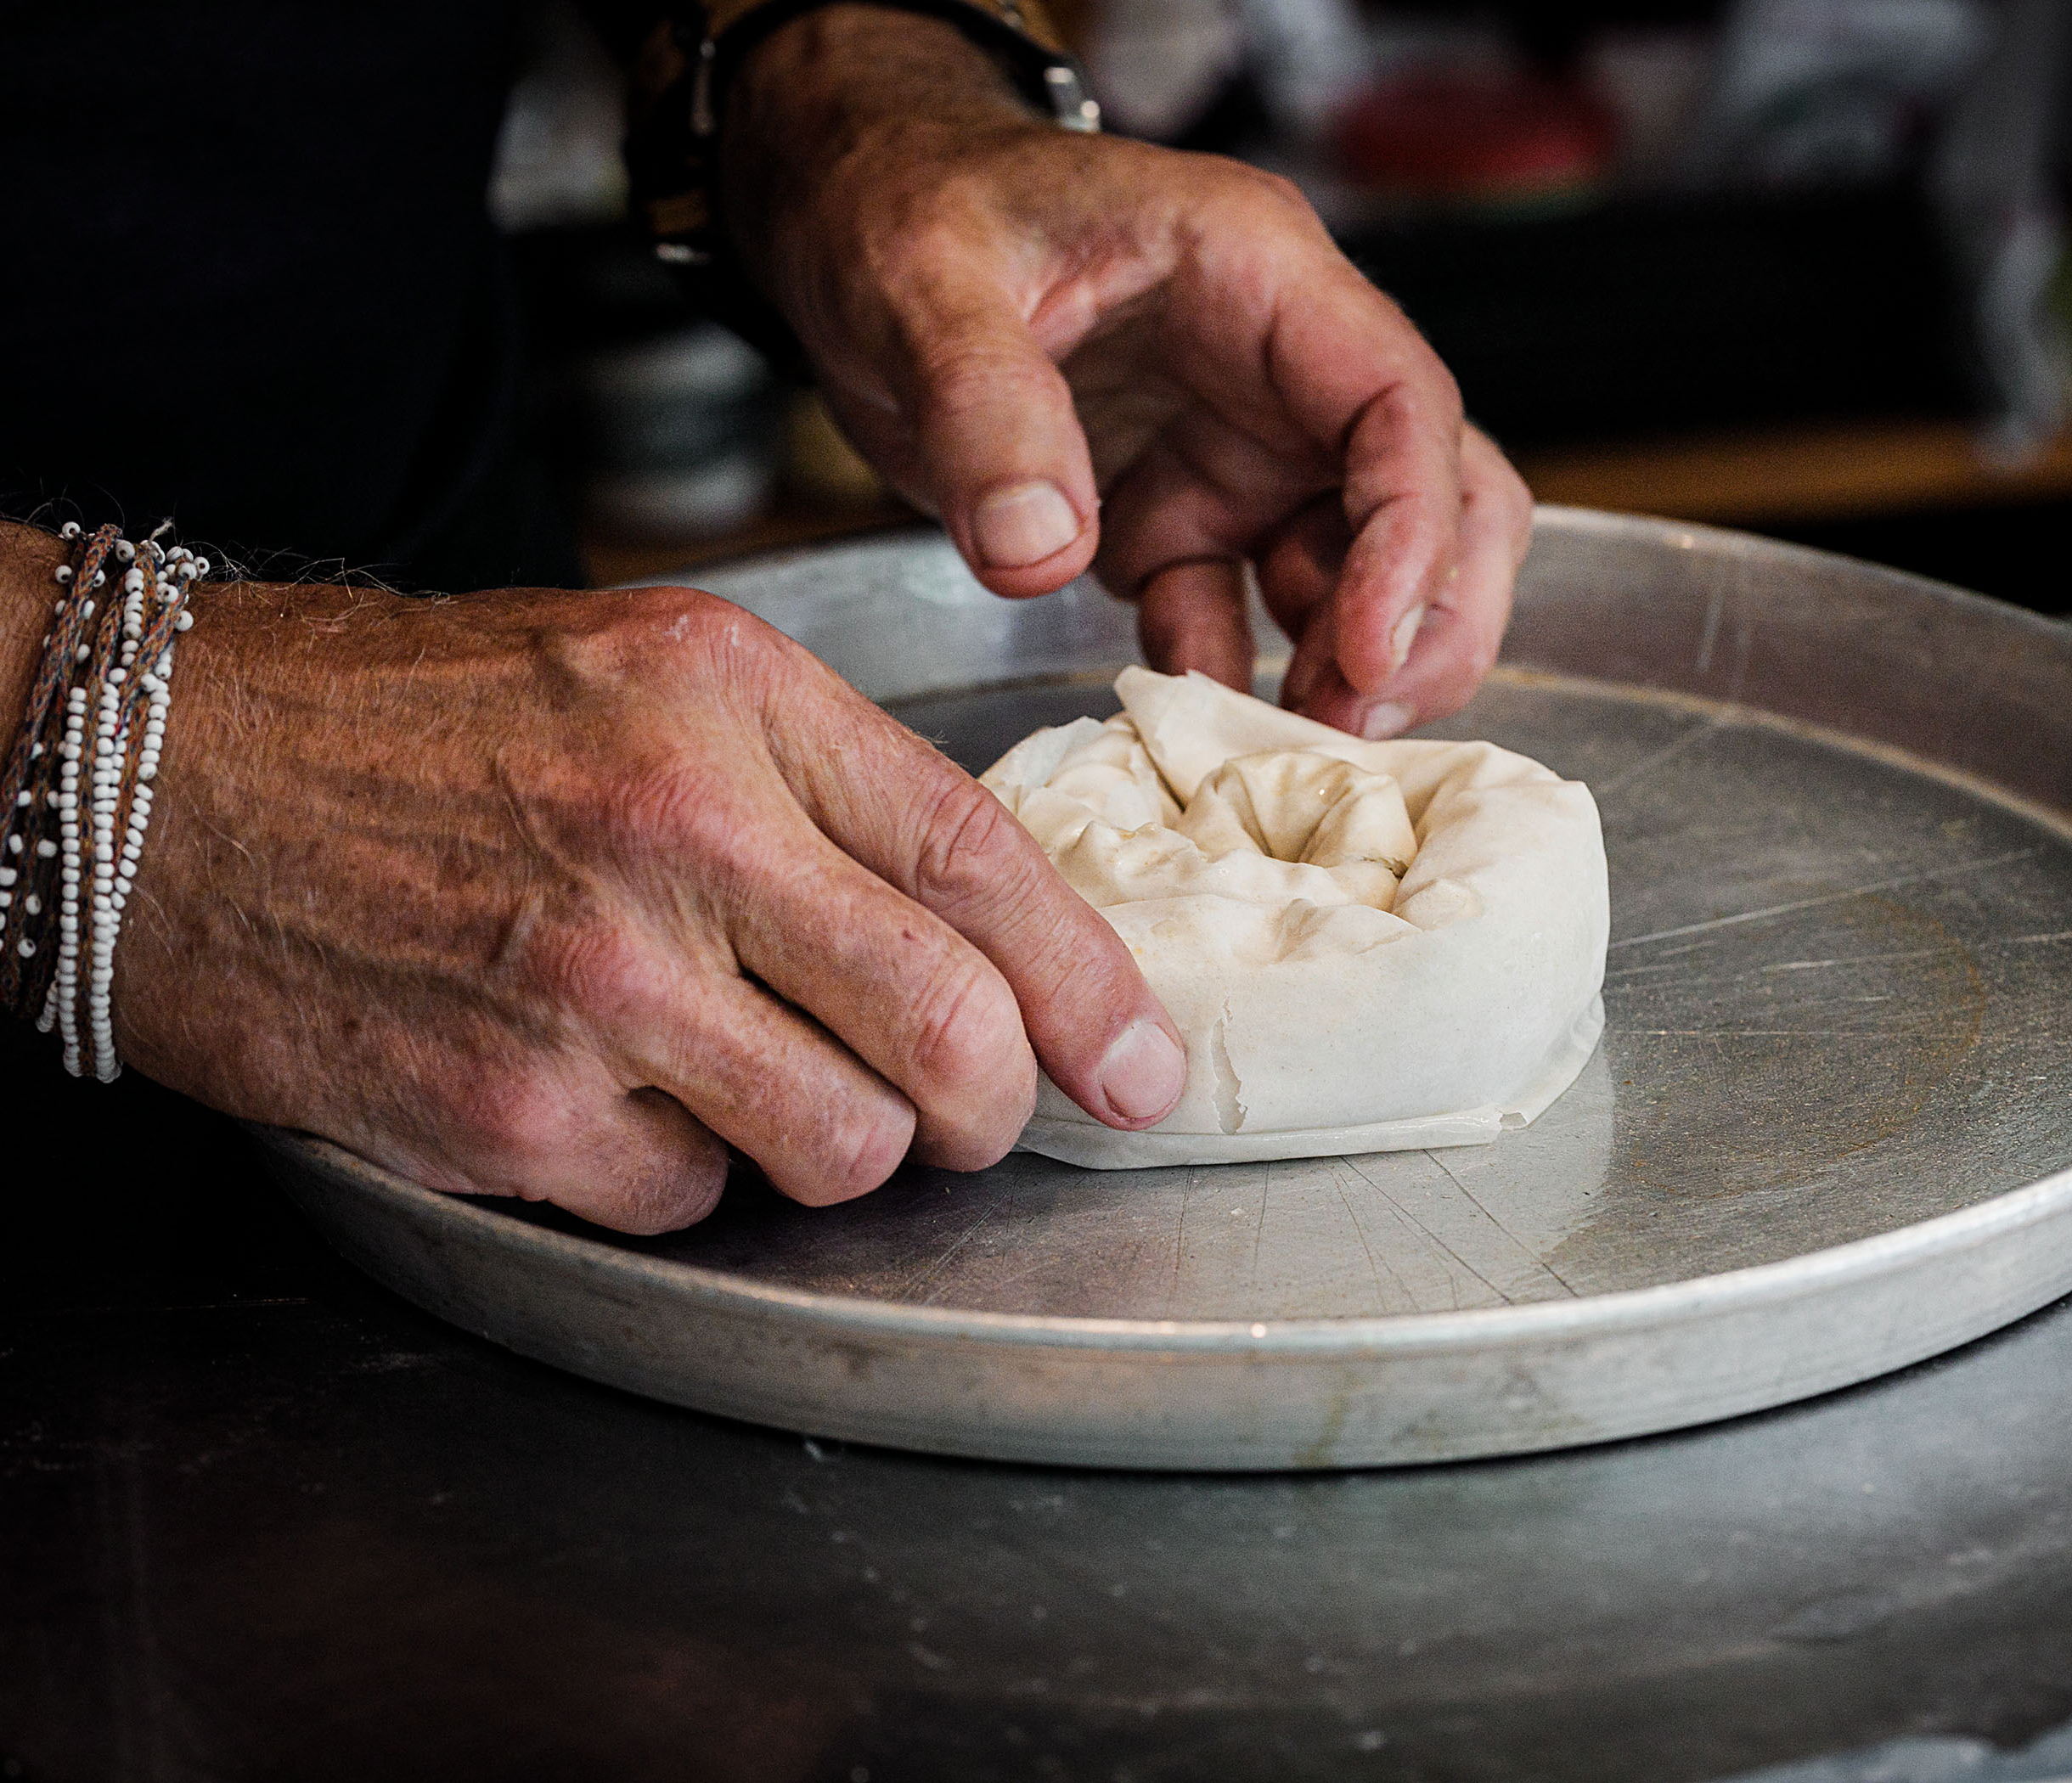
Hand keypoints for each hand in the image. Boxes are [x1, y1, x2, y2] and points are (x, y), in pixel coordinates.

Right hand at [68, 561, 1185, 1233]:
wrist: (161, 778)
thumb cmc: (407, 720)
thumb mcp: (642, 672)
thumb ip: (816, 782)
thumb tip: (976, 926)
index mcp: (732, 701)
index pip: (981, 861)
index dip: (1092, 986)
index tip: (1141, 1065)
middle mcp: (677, 834)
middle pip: (948, 1028)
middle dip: (999, 1105)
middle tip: (981, 1115)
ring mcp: (592, 983)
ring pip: (844, 1145)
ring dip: (838, 1144)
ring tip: (756, 1079)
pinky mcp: (507, 1112)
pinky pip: (689, 1198)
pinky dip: (680, 1172)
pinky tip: (608, 1093)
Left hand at [722, 8, 1533, 739]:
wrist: (852, 220)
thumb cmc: (907, 205)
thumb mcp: (921, 282)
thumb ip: (983, 410)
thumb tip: (1041, 552)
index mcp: (1257, 275)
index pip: (1401, 405)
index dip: (1413, 536)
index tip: (1367, 651)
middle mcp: (1279, 370)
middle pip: (1442, 497)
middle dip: (1429, 622)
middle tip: (1356, 726)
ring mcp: (1238, 453)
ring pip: (1367, 571)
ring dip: (1348, 669)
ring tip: (1286, 753)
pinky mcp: (1179, 521)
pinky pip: (1238, 619)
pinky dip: (1231, 685)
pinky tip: (1188, 740)